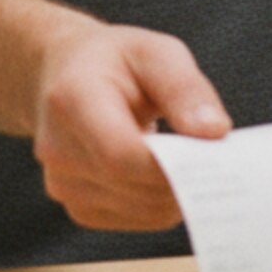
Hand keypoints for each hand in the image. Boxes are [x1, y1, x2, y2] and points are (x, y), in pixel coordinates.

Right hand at [31, 19, 230, 230]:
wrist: (66, 74)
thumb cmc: (116, 61)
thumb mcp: (156, 52)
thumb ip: (185, 88)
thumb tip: (214, 132)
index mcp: (71, 98)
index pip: (120, 154)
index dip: (170, 163)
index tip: (210, 152)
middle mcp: (57, 148)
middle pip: (133, 187)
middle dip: (182, 177)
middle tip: (210, 153)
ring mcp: (62, 183)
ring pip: (141, 210)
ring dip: (174, 192)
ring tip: (182, 155)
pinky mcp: (76, 206)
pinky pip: (134, 220)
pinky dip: (158, 203)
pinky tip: (159, 170)